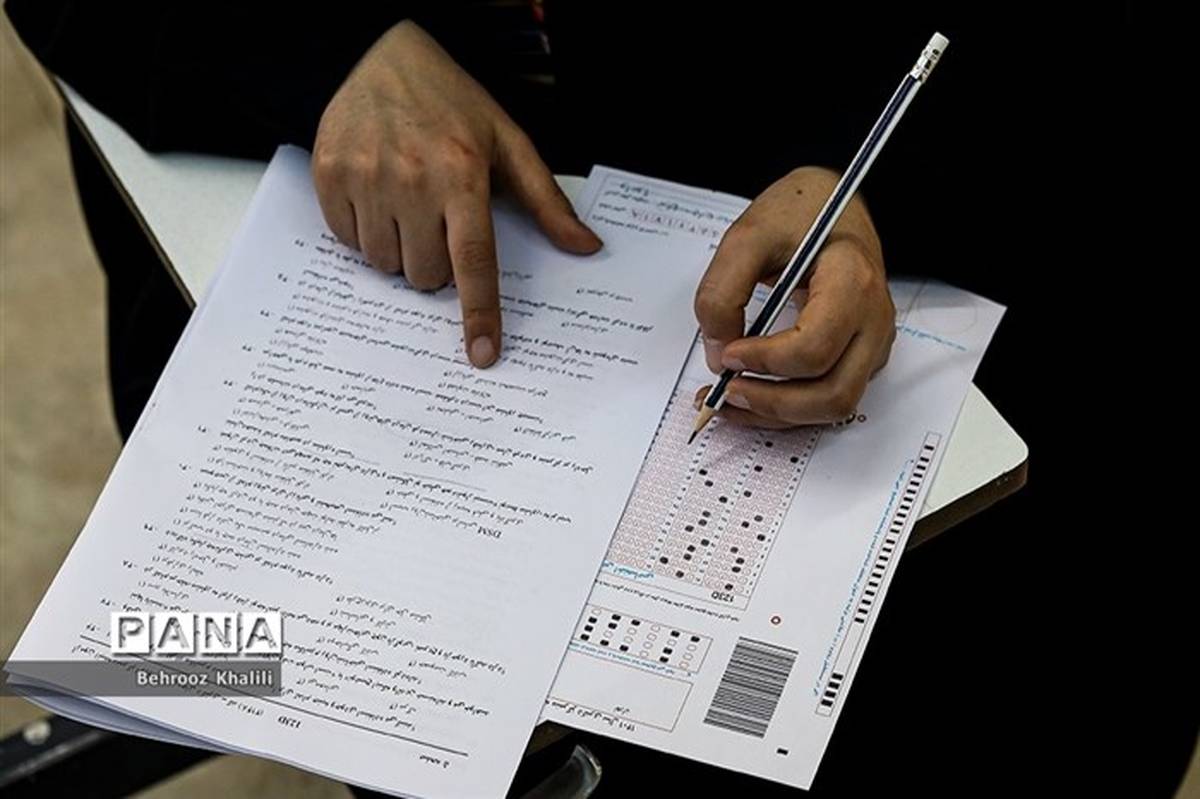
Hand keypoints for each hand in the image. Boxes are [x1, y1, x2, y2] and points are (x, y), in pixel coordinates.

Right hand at [312, 21, 601, 366]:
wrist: (383, 54)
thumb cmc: (454, 103)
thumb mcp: (509, 142)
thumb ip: (545, 201)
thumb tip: (585, 247)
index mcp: (462, 175)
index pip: (473, 261)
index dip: (479, 312)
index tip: (483, 354)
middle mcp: (411, 180)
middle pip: (425, 275)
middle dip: (436, 267)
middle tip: (439, 226)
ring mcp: (365, 178)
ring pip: (384, 264)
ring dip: (400, 251)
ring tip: (407, 207)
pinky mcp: (328, 175)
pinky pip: (347, 241)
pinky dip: (364, 232)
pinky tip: (377, 197)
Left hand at [693, 168, 895, 426]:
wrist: (832, 202)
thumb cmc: (799, 211)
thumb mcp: (747, 236)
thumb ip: (722, 294)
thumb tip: (718, 356)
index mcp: (852, 283)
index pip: (814, 347)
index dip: (765, 360)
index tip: (728, 353)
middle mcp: (873, 320)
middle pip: (833, 394)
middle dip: (772, 403)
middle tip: (724, 390)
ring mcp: (872, 342)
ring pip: (834, 406)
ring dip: (778, 415)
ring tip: (728, 400)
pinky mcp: (860, 355)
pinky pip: (828, 397)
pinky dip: (787, 407)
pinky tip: (749, 394)